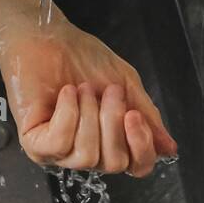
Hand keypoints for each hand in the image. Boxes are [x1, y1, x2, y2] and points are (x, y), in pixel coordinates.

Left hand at [0, 7, 177, 176]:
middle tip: (107, 91)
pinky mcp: (35, 144)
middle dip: (113, 122)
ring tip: (82, 89)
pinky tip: (66, 94)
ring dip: (89, 115)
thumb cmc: (81, 58)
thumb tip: (169, 148)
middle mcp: (86, 152)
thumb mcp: (126, 84)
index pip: (137, 166)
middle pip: (115, 163)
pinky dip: (68, 114)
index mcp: (111, 141)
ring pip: (88, 157)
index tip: (134, 115)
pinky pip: (60, 144)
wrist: (48, 36)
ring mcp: (59, 152)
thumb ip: (147, 116)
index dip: (142, 146)